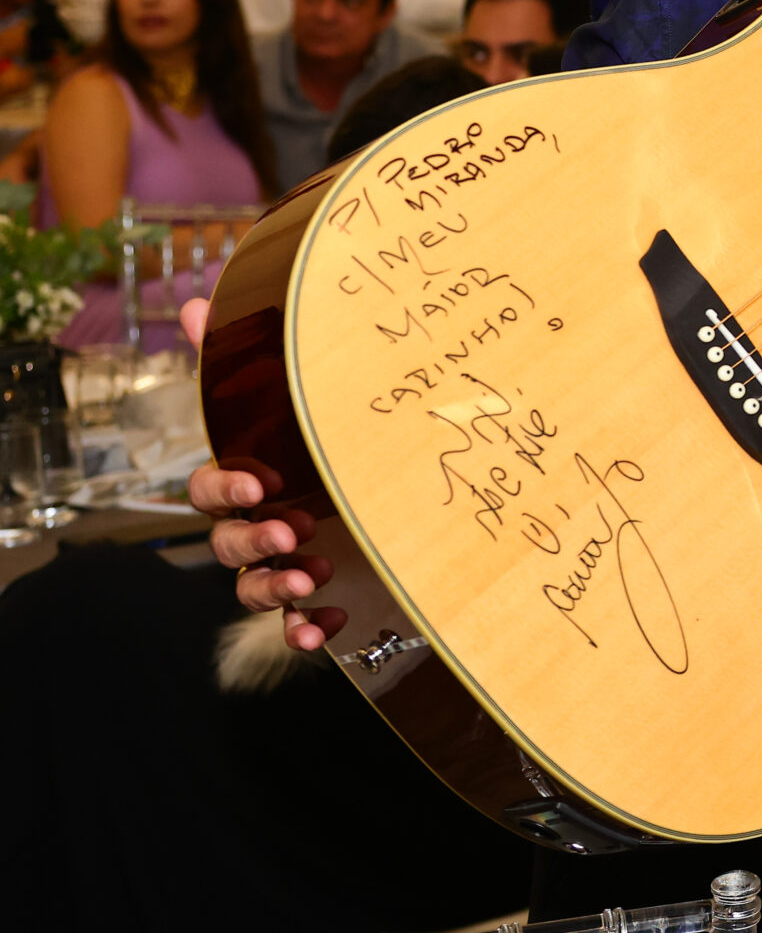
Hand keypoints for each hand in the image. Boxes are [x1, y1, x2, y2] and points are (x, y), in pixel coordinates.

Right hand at [178, 297, 344, 649]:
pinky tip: (322, 628)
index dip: (223, 489)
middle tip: (289, 535)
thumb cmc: (323, 435)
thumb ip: (238, 358)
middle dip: (250, 540)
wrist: (394, 479)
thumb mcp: (292, 394)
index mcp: (247, 479)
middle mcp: (258, 523)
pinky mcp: (317, 593)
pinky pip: (293, 622)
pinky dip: (301, 629)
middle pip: (225, 542)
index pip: (207, 491)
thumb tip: (197, 303)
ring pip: (253, 585)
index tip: (255, 485)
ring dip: (271, 585)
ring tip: (307, 577)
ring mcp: (283, 562)